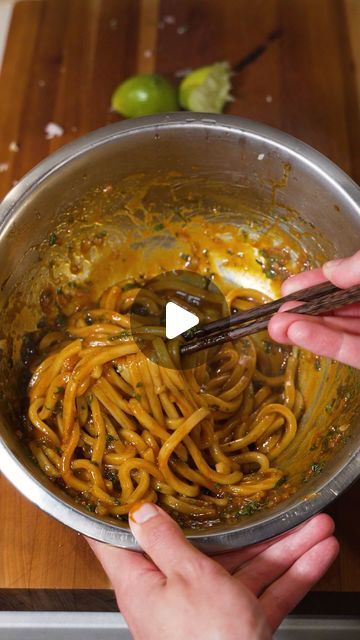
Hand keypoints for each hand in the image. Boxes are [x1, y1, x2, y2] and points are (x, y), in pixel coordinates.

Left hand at [87, 505, 337, 639]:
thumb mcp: (185, 577)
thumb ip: (164, 541)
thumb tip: (141, 511)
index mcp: (145, 581)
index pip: (117, 543)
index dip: (115, 512)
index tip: (126, 482)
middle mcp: (175, 593)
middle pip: (207, 547)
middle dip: (244, 525)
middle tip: (259, 501)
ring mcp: (211, 609)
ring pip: (246, 567)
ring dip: (284, 546)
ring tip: (313, 525)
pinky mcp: (239, 624)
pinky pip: (266, 592)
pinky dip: (294, 574)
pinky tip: (317, 554)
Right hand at [268, 250, 359, 366]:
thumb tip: (330, 270)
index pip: (342, 284)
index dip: (316, 284)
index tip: (290, 287)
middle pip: (336, 310)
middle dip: (304, 311)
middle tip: (278, 312)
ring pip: (339, 332)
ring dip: (306, 329)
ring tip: (276, 326)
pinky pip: (351, 352)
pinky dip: (324, 344)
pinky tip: (297, 334)